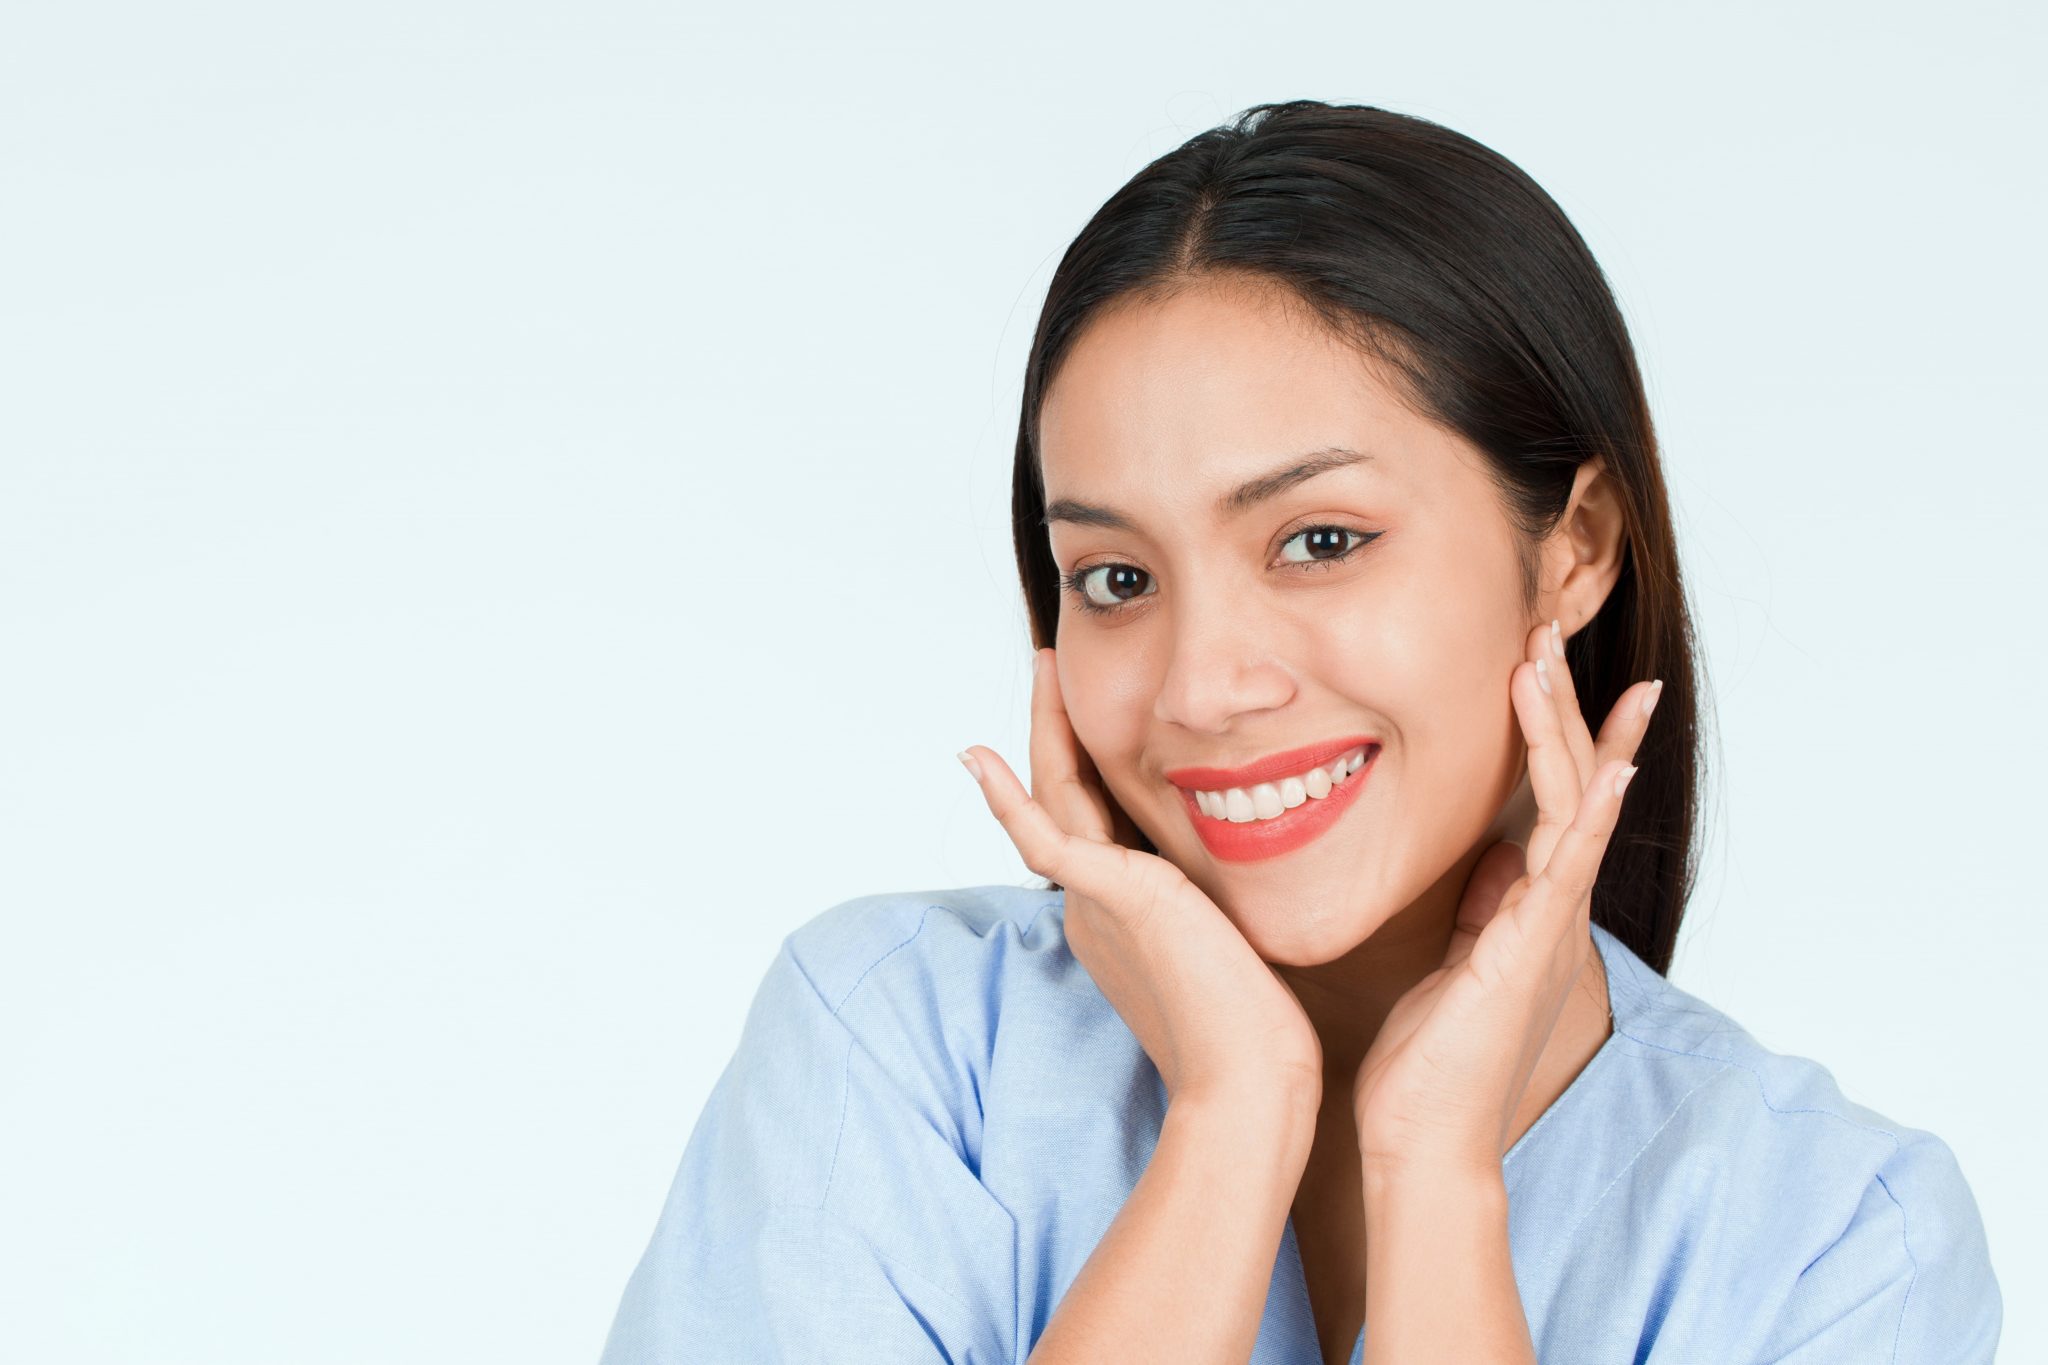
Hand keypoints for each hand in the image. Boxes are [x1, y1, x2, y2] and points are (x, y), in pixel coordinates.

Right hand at [959, 647, 1324, 1112]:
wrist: (1250, 1080)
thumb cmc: (1258, 1034)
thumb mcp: (1235, 948)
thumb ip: (1222, 912)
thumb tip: (1245, 894)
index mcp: (1122, 916)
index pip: (1094, 823)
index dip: (1087, 763)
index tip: (1092, 717)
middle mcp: (1096, 906)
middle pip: (1063, 799)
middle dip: (1056, 731)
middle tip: (1050, 669)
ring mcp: (1094, 902)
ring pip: (1053, 797)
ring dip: (1041, 729)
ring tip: (1042, 667)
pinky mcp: (1106, 896)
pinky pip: (1041, 835)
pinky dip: (1005, 795)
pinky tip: (978, 754)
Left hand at [1349, 618, 1657, 1174]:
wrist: (1425, 1139)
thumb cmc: (1430, 1062)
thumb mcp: (1454, 962)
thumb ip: (1480, 908)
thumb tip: (1489, 858)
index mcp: (1529, 906)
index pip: (1552, 795)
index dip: (1556, 728)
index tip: (1545, 662)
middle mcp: (1552, 907)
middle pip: (1569, 780)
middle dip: (1564, 703)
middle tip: (1550, 625)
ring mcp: (1550, 925)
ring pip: (1569, 803)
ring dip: (1563, 727)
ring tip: (1549, 658)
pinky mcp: (1533, 948)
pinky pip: (1568, 865)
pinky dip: (1588, 811)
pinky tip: (1608, 764)